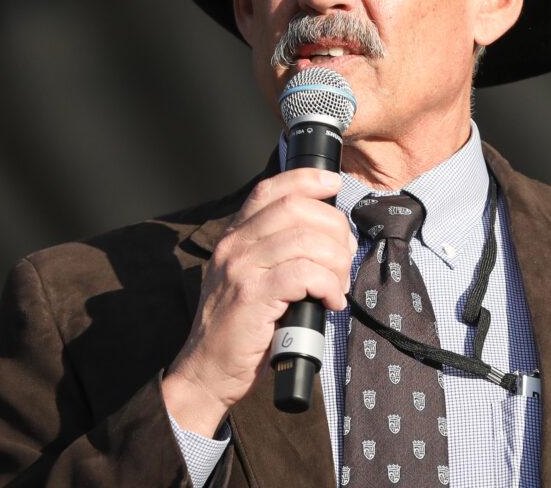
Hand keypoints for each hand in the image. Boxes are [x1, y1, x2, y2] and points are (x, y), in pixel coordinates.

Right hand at [161, 168, 354, 435]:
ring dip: (336, 262)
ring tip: (338, 286)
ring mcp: (241, 269)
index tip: (333, 185)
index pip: (271, 189)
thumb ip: (275, 250)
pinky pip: (305, 275)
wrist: (206, 370)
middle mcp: (234, 245)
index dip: (307, 180)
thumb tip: (327, 234)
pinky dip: (329, 285)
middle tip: (344, 258)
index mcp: (235, 236)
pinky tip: (331, 302)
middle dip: (334, 228)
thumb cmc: (240, 326)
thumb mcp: (249, 277)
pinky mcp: (253, 297)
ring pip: (306, 240)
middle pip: (297, 209)